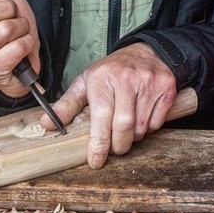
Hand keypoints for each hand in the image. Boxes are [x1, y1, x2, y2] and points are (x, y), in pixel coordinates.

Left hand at [47, 43, 177, 168]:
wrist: (145, 51)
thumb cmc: (112, 71)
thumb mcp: (86, 82)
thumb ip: (67, 104)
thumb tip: (47, 124)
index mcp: (103, 78)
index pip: (101, 117)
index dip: (99, 143)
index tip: (95, 161)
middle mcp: (127, 79)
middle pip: (124, 126)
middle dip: (118, 145)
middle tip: (114, 148)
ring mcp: (149, 83)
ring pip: (142, 127)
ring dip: (133, 136)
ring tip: (126, 127)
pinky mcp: (166, 88)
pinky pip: (157, 122)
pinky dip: (148, 128)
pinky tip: (142, 116)